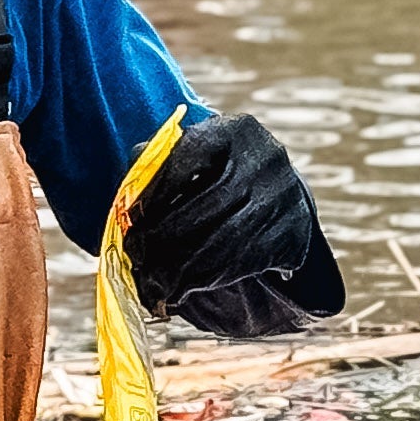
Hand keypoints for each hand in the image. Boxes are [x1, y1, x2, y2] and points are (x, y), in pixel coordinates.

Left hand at [126, 112, 344, 338]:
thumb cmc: (220, 173)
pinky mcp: (293, 236)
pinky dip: (205, 282)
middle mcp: (267, 159)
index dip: (153, 192)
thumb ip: (157, 163)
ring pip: (221, 244)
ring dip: (179, 272)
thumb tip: (126, 196)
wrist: (280, 194)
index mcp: (236, 130)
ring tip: (151, 285)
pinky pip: (241, 266)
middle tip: (135, 259)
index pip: (185, 157)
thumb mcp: (195, 154)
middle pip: (203, 207)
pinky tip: (181, 290)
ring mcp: (284, 198)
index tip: (129, 218)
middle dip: (161, 240)